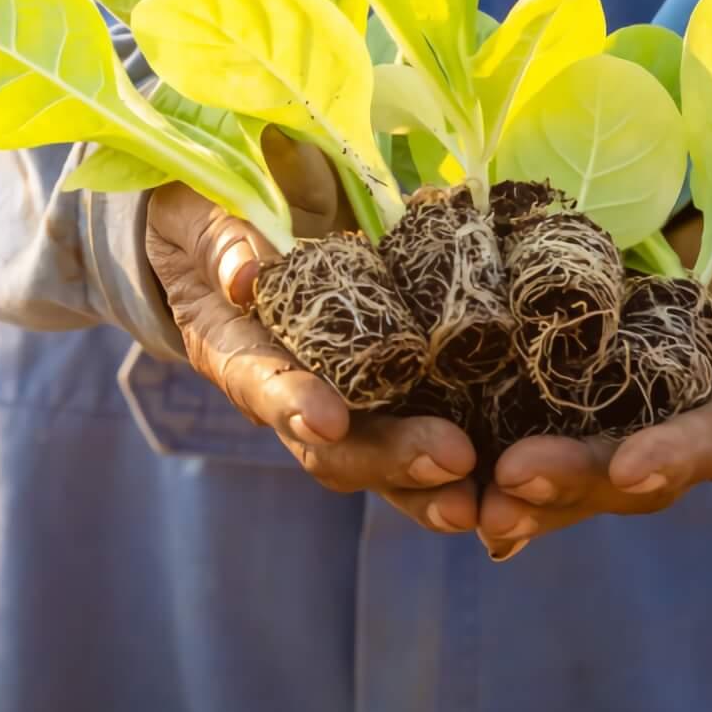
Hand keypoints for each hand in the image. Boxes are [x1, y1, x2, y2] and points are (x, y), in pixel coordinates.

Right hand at [141, 135, 481, 535]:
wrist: (232, 221)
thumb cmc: (204, 214)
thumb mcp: (195, 212)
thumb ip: (219, 238)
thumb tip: (246, 277)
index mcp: (232, 348)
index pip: (259, 384)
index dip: (291, 403)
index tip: (328, 418)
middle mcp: (288, 390)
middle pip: (332, 446)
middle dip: (388, 458)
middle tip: (449, 459)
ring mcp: (345, 398)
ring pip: (384, 459)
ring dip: (430, 483)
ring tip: (484, 500)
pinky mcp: (396, 389)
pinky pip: (430, 427)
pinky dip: (469, 462)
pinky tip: (516, 480)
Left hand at [474, 149, 711, 559]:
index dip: (688, 452)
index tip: (638, 472)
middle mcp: (708, 417)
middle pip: (643, 463)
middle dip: (582, 479)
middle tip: (513, 488)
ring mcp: (648, 415)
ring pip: (586, 466)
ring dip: (528, 494)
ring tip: (465, 509)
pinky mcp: (593, 397)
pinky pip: (544, 435)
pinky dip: (497, 466)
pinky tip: (440, 491)